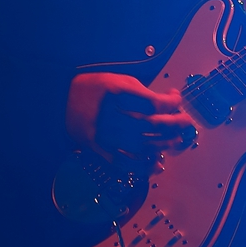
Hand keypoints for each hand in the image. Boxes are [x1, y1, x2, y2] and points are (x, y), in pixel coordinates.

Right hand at [65, 71, 196, 162]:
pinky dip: (141, 165)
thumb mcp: (118, 81)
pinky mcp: (97, 148)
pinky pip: (122, 162)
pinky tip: (155, 164)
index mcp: (116, 93)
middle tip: (186, 122)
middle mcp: (110, 115)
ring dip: (162, 145)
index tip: (178, 100)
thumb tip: (169, 103)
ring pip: (141, 145)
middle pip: (151, 125)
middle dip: (174, 124)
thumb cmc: (93, 88)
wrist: (60, 99)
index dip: (171, 103)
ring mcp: (103, 134)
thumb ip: (142, 92)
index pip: (153, 103)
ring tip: (174, 141)